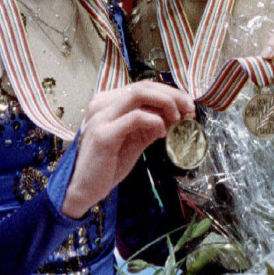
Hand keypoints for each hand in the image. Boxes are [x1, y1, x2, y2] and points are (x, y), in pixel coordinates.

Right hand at [61, 81, 193, 217]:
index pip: (142, 86)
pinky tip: (162, 132)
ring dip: (165, 103)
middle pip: (143, 86)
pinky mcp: (104, 134)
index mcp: (108, 102)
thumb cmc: (108, 164)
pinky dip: (154, 121)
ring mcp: (102, 117)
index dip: (168, 92)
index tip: (187, 106)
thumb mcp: (133, 141)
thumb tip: (175, 115)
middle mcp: (102, 104)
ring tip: (178, 118)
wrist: (84, 188)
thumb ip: (150, 126)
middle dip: (172, 95)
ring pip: (139, 94)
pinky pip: (135, 118)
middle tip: (189, 109)